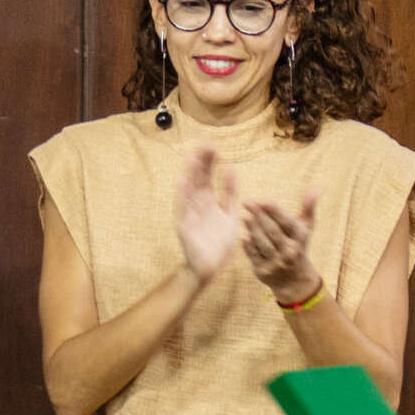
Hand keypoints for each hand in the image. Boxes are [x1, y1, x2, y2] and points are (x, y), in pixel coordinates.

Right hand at [175, 145, 241, 283]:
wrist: (210, 269)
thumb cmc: (219, 244)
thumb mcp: (230, 215)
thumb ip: (231, 194)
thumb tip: (232, 169)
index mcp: (209, 202)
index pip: (208, 177)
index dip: (209, 162)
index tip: (213, 146)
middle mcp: (197, 205)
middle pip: (198, 179)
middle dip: (200, 162)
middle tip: (203, 144)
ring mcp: (189, 214)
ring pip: (189, 190)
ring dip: (190, 174)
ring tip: (191, 156)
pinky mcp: (184, 226)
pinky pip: (183, 208)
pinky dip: (182, 195)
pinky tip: (182, 180)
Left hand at [241, 189, 322, 303]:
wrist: (295, 281)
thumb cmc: (298, 245)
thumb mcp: (306, 228)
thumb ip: (309, 207)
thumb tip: (318, 187)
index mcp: (300, 238)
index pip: (287, 223)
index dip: (276, 212)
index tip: (264, 200)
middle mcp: (290, 251)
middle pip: (273, 232)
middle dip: (260, 216)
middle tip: (247, 202)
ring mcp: (276, 263)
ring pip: (263, 244)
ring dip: (253, 229)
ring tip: (244, 215)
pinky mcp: (263, 272)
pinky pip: (254, 256)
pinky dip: (248, 246)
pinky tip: (243, 234)